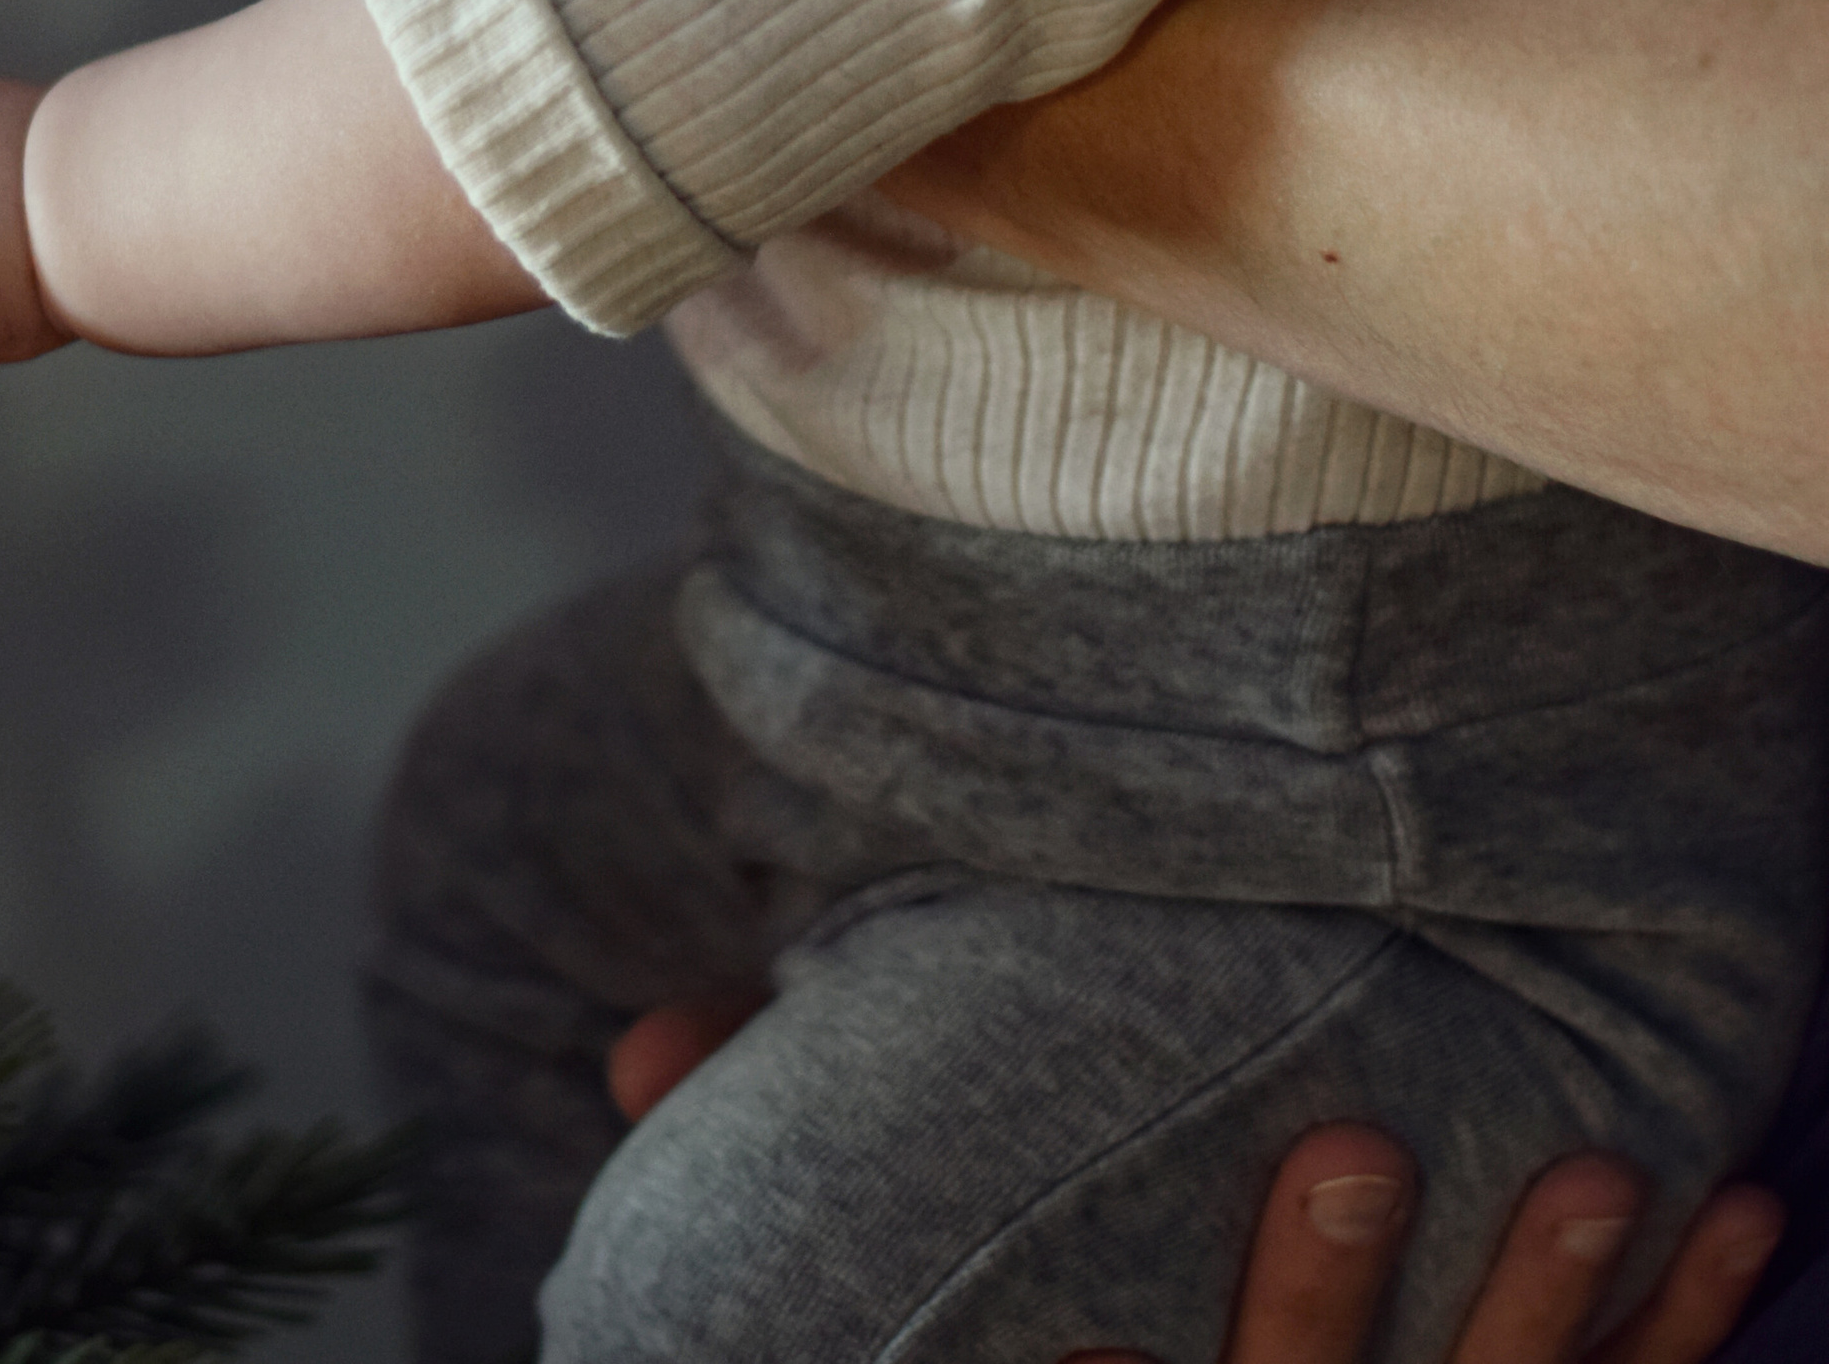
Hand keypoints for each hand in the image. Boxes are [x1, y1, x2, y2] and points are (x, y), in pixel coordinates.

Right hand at [606, 1019, 1781, 1363]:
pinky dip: (1677, 1329)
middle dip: (1334, 1314)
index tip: (1239, 1204)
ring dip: (1560, 1315)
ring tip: (1608, 1172)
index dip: (1176, 1348)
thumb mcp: (893, 1323)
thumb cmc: (1022, 1340)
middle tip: (1355, 1150)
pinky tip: (1729, 1210)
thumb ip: (750, 1164)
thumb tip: (647, 1037)